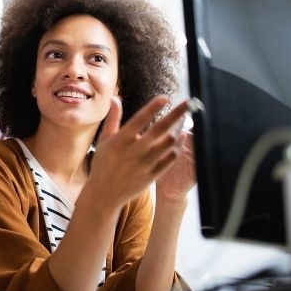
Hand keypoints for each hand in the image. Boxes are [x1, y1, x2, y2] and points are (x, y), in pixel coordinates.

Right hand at [85, 96, 189, 212]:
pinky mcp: (153, 175)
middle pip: (161, 128)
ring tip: (183, 120)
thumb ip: (113, 118)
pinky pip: (171, 158)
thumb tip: (115, 98)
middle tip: (188, 103)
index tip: (165, 97)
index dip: (154, 107)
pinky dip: (178, 147)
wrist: (105, 194)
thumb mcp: (104, 140)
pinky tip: (180, 138)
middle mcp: (135, 151)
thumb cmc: (103, 164)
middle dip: (177, 113)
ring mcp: (146, 164)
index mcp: (121, 140)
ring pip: (170, 142)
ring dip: (179, 129)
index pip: (140, 119)